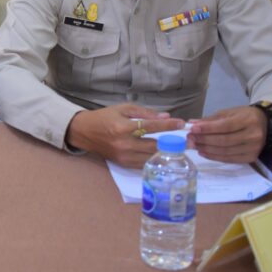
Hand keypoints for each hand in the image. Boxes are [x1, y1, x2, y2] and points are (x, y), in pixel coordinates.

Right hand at [65, 104, 185, 168]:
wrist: (84, 132)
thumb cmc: (104, 117)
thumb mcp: (122, 108)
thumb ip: (144, 113)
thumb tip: (165, 117)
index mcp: (123, 127)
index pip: (150, 126)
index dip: (167, 125)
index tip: (181, 124)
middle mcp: (124, 143)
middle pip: (154, 145)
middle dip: (172, 143)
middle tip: (187, 141)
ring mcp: (123, 156)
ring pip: (151, 156)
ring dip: (165, 153)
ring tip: (178, 148)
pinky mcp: (123, 163)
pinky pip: (144, 163)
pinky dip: (154, 158)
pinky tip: (162, 154)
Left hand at [187, 106, 266, 162]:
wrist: (264, 124)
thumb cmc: (243, 116)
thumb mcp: (228, 113)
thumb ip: (211, 119)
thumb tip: (192, 124)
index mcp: (248, 120)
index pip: (225, 126)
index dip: (208, 129)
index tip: (192, 129)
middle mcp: (253, 135)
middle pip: (224, 141)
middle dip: (204, 140)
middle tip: (190, 138)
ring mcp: (253, 148)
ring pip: (225, 151)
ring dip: (207, 149)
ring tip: (194, 145)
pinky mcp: (251, 158)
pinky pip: (230, 159)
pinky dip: (214, 157)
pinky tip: (204, 152)